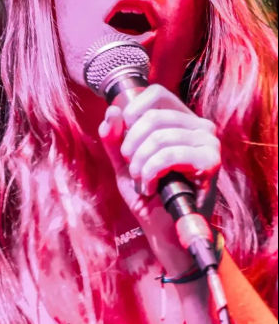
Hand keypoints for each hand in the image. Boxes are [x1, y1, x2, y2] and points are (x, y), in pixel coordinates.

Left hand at [99, 84, 219, 274]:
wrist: (164, 229)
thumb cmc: (149, 193)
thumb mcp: (124, 162)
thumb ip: (114, 138)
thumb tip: (112, 111)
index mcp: (180, 120)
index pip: (155, 94)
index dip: (132, 111)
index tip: (124, 140)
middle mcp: (199, 127)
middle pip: (152, 117)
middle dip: (131, 145)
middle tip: (131, 167)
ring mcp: (208, 143)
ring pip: (159, 137)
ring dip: (140, 164)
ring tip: (142, 181)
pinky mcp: (210, 162)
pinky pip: (168, 155)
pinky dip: (151, 172)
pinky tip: (151, 187)